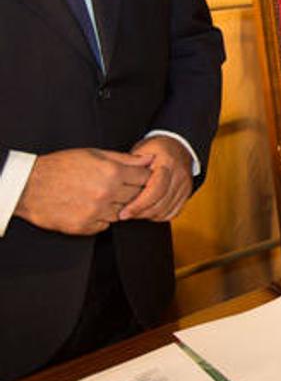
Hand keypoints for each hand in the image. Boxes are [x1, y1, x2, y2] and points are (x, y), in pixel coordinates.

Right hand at [14, 148, 152, 234]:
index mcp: (112, 173)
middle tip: (121, 188)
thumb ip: (125, 158)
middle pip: (137, 197)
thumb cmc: (61, 166)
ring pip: (122, 213)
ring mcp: (96, 212)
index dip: (144, 177)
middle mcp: (107, 193)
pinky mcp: (84, 226)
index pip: (145, 178)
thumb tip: (149, 158)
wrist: (29, 186)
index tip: (139, 178)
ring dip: (117, 207)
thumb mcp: (94, 154)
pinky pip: (104, 226)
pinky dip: (101, 219)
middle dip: (133, 192)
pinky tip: (90, 208)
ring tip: (101, 197)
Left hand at [119, 136, 194, 221]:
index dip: (138, 205)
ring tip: (134, 213)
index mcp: (167, 163)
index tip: (123, 213)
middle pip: (160, 204)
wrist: (178, 146)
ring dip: (148, 215)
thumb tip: (116, 188)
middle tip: (124, 215)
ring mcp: (185, 185)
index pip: (155, 190)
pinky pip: (173, 212)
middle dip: (141, 213)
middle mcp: (179, 175)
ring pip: (166, 210)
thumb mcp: (140, 152)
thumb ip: (130, 168)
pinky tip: (148, 212)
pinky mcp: (187, 193)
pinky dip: (159, 216)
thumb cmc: (155, 149)